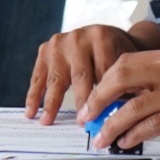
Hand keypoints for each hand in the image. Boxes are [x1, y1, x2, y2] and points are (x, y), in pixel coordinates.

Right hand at [26, 24, 145, 123]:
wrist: (107, 36)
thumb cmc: (119, 53)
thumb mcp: (127, 63)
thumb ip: (124, 85)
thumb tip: (116, 115)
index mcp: (102, 37)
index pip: (104, 73)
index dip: (104, 98)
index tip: (103, 119)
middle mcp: (79, 37)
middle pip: (80, 76)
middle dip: (81, 103)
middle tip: (81, 123)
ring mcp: (59, 42)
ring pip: (56, 78)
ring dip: (51, 102)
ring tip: (47, 121)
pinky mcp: (45, 49)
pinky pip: (38, 76)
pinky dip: (34, 95)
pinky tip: (31, 111)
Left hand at [86, 45, 159, 149]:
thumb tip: (137, 96)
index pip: (125, 62)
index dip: (104, 81)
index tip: (93, 97)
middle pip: (120, 78)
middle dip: (97, 99)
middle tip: (86, 116)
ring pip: (131, 108)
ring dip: (110, 125)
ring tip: (101, 138)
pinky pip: (152, 127)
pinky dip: (133, 136)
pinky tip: (126, 142)